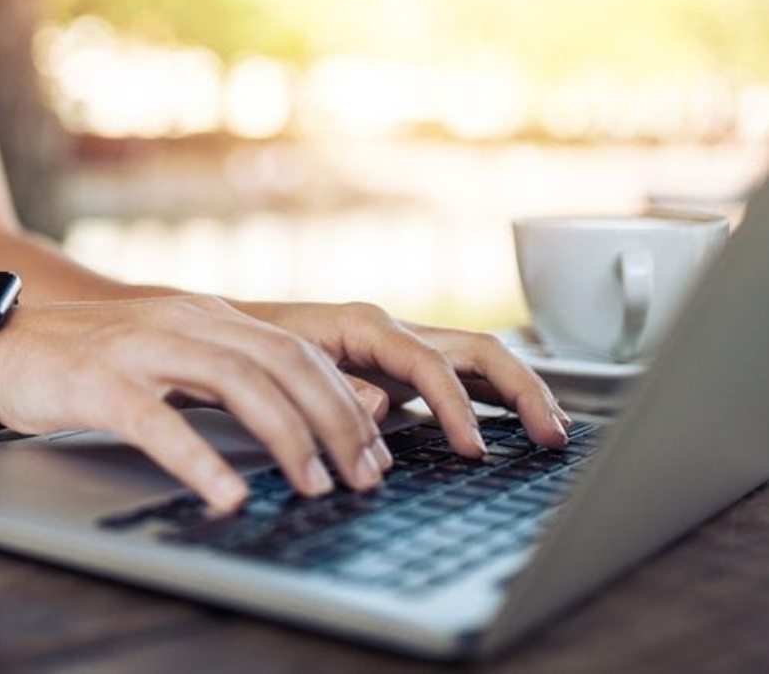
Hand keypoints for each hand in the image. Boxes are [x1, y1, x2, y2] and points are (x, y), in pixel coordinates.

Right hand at [0, 295, 395, 511]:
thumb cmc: (84, 364)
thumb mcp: (165, 359)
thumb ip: (221, 380)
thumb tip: (293, 423)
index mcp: (205, 317)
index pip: (297, 352)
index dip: (344, 402)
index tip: (373, 453)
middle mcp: (183, 322)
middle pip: (282, 363)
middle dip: (335, 421)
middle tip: (363, 477)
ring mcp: (141, 347)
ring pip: (237, 382)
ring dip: (287, 437)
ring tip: (314, 486)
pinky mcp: (99, 382)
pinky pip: (160, 423)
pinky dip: (201, 460)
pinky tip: (227, 495)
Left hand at [257, 302, 573, 452]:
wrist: (223, 332)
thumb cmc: (250, 348)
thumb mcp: (284, 369)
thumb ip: (335, 387)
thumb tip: (384, 407)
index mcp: (364, 325)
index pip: (431, 363)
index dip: (458, 408)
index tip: (474, 451)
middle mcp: (391, 330)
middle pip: (477, 350)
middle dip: (521, 391)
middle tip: (551, 436)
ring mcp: (400, 345)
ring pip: (479, 358)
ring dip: (521, 391)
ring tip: (553, 431)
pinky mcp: (400, 365)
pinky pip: (462, 373)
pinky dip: (496, 395)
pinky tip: (519, 422)